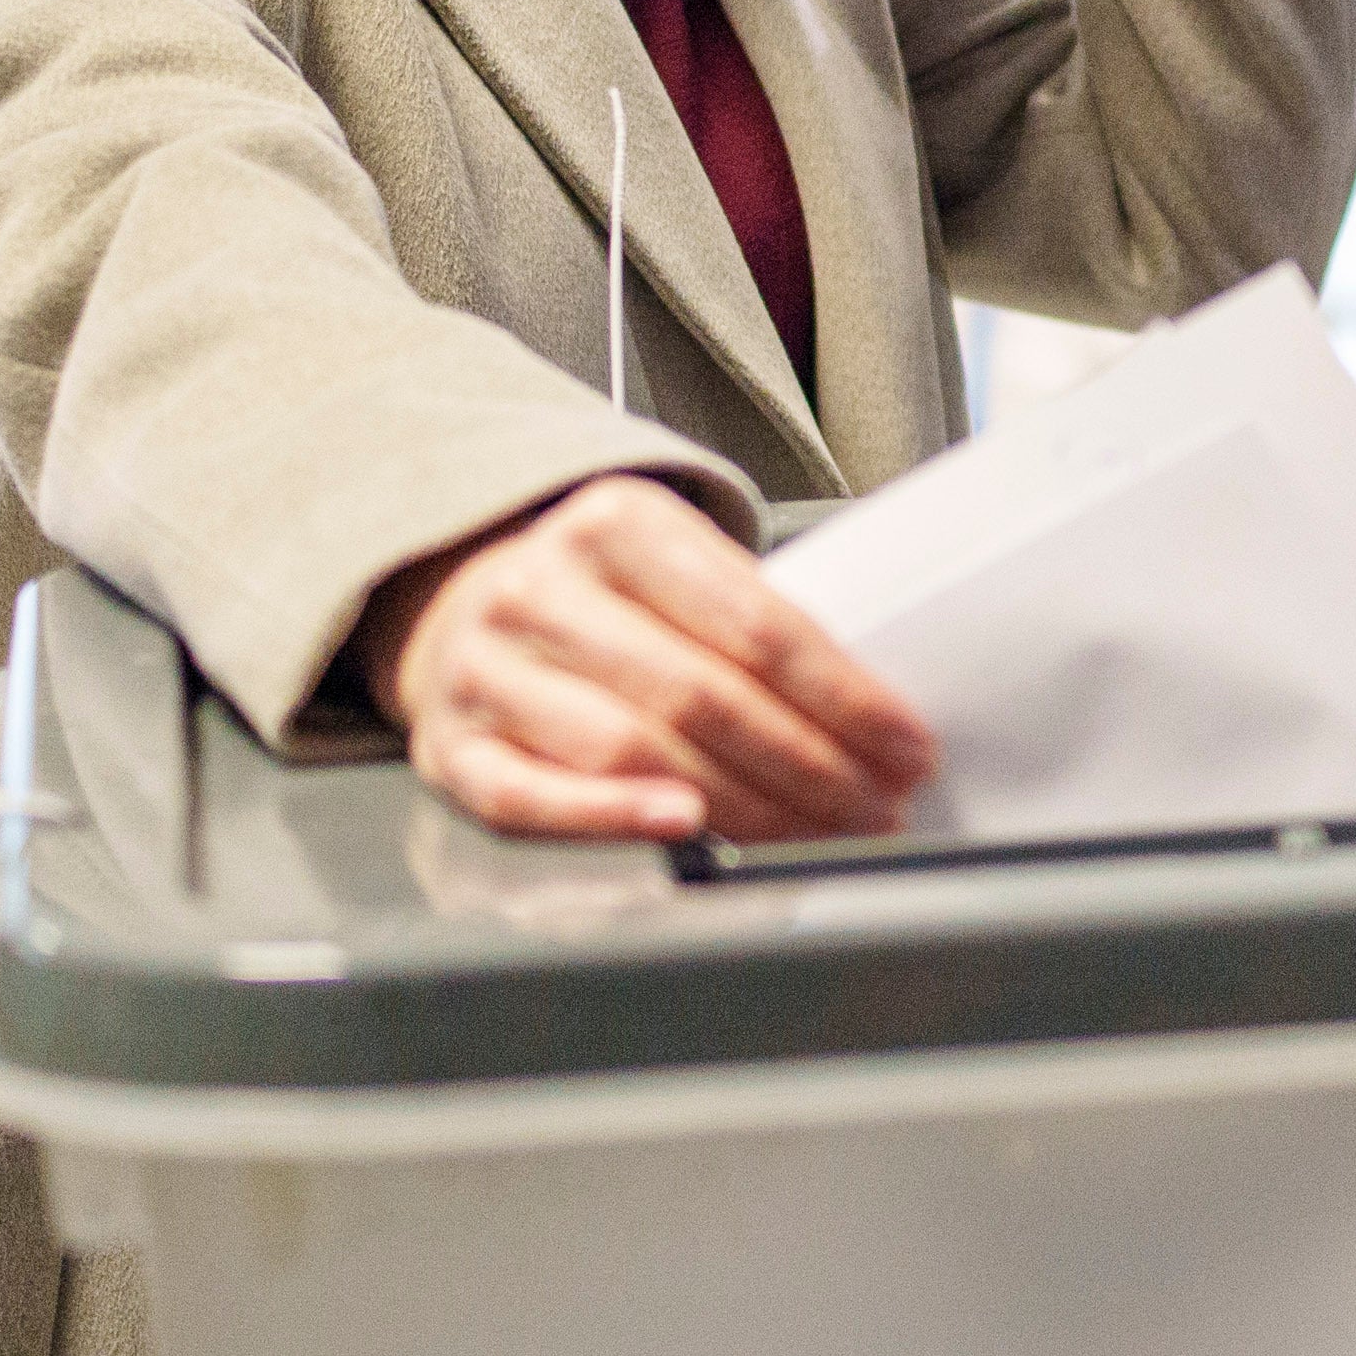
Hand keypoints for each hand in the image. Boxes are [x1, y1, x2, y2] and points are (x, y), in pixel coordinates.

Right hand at [370, 475, 935, 846]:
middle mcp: (541, 588)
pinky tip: (685, 831)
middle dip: (811, 764)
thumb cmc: (599, 595)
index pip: (755, 622)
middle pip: (702, 694)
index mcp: (616, 524)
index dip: (845, 697)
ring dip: (744, 805)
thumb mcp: (674, 563)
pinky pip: (531, 796)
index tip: (908, 746)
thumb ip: (752, 618)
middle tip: (879, 806)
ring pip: (631, 749)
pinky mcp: (448, 747)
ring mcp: (486, 669)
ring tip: (818, 831)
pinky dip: (612, 819)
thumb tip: (873, 715)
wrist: (451, 600)